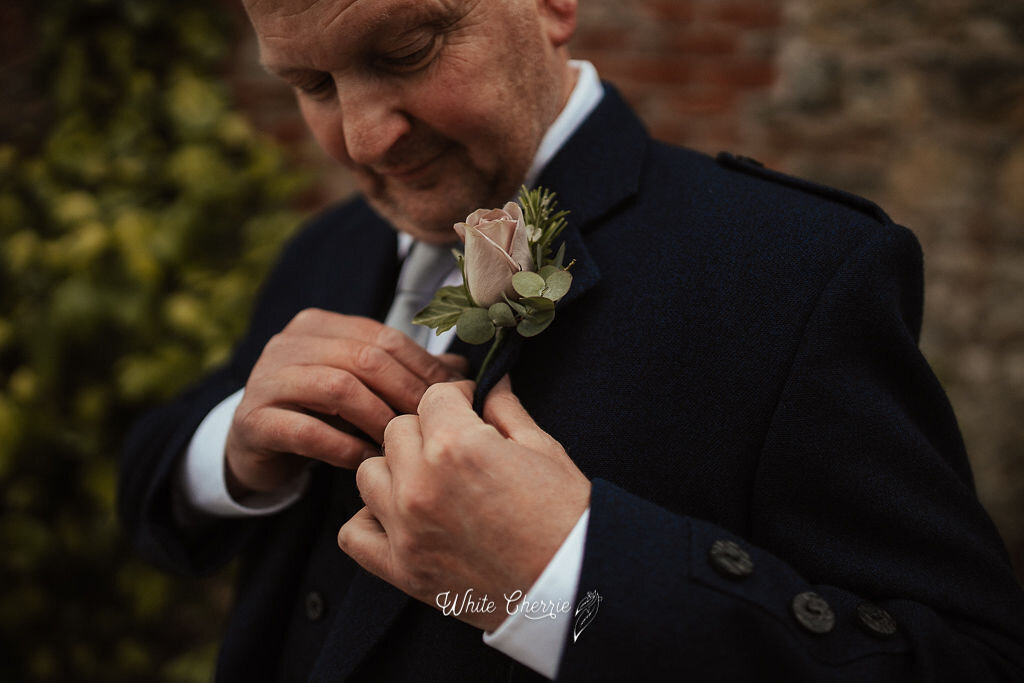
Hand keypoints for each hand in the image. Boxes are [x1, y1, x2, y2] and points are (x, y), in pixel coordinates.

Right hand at [225, 308, 467, 494]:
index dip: (424, 367)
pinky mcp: (253, 420)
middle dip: (406, 392)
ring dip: (378, 419)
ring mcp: (266, 378)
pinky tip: (365, 462)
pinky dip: (343, 447)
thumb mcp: (362, 388)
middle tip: (433, 424)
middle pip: (364, 358)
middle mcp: (289, 342)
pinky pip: (307, 431)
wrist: (255, 448)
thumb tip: (464, 372)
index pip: (383, 337)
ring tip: (401, 444)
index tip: (455, 396)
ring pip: (337, 388)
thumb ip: (405, 374)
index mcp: (319, 325)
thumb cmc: (319, 414)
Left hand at [337, 376, 590, 631]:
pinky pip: (354, 534)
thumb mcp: (543, 450)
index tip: (470, 407)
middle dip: (427, 429)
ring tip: (428, 479)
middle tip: (456, 444)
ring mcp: (406, 529)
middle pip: (397, 429)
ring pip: (368, 473)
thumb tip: (494, 383)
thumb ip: (506, 410)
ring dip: (395, 469)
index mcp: (458, 446)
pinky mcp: (403, 570)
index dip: (458, 396)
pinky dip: (370, 520)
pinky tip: (400, 515)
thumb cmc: (566, 519)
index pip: (434, 396)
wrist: (574, 587)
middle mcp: (421, 484)